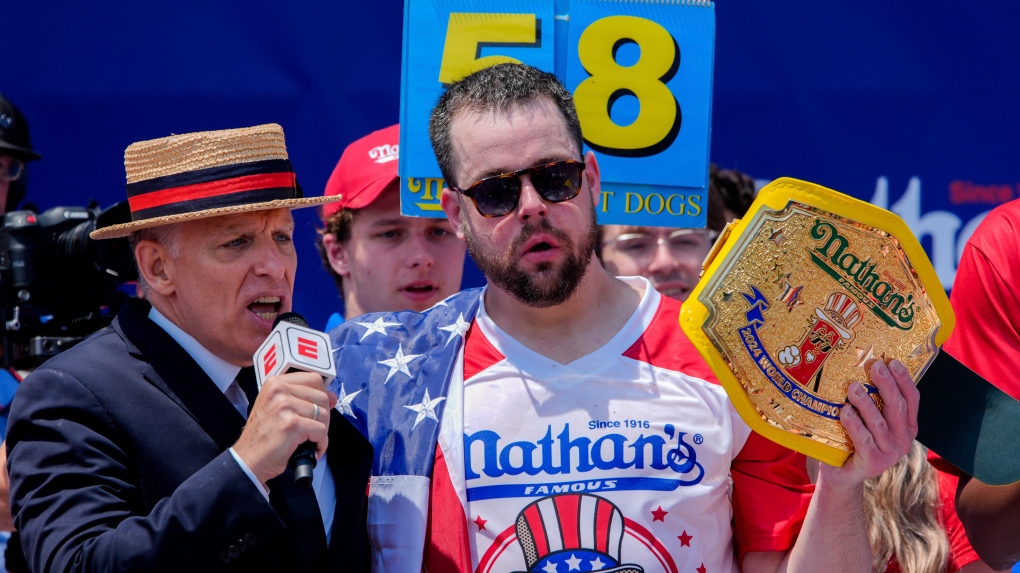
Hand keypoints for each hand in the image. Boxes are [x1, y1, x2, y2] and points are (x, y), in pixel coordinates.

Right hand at [232, 372, 337, 484]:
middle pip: (322, 397)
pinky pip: (321, 431)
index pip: (314, 379)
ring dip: (322, 431)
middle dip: (324, 416)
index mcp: (276, 382)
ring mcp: (285, 406)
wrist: (249, 459)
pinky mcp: (292, 424)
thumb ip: (305, 398)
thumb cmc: (264, 436)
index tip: (319, 410)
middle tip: (314, 430)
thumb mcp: (279, 408)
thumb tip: (333, 396)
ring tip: (310, 440)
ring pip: (323, 414)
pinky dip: (321, 443)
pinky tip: (312, 448)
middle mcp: (279, 390)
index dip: (321, 396)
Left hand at [819, 359, 918, 489]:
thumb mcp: (868, 420)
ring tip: (853, 387)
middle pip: (897, 408)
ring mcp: (890, 454)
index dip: (904, 380)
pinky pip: (864, 440)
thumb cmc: (854, 440)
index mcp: (907, 427)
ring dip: (866, 403)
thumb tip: (864, 367)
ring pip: (879, 423)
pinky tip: (845, 411)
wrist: (842, 474)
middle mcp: (903, 440)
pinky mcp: (874, 463)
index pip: (912, 400)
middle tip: (874, 366)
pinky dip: (854, 424)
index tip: (893, 362)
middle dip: (887, 385)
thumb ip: (873, 401)